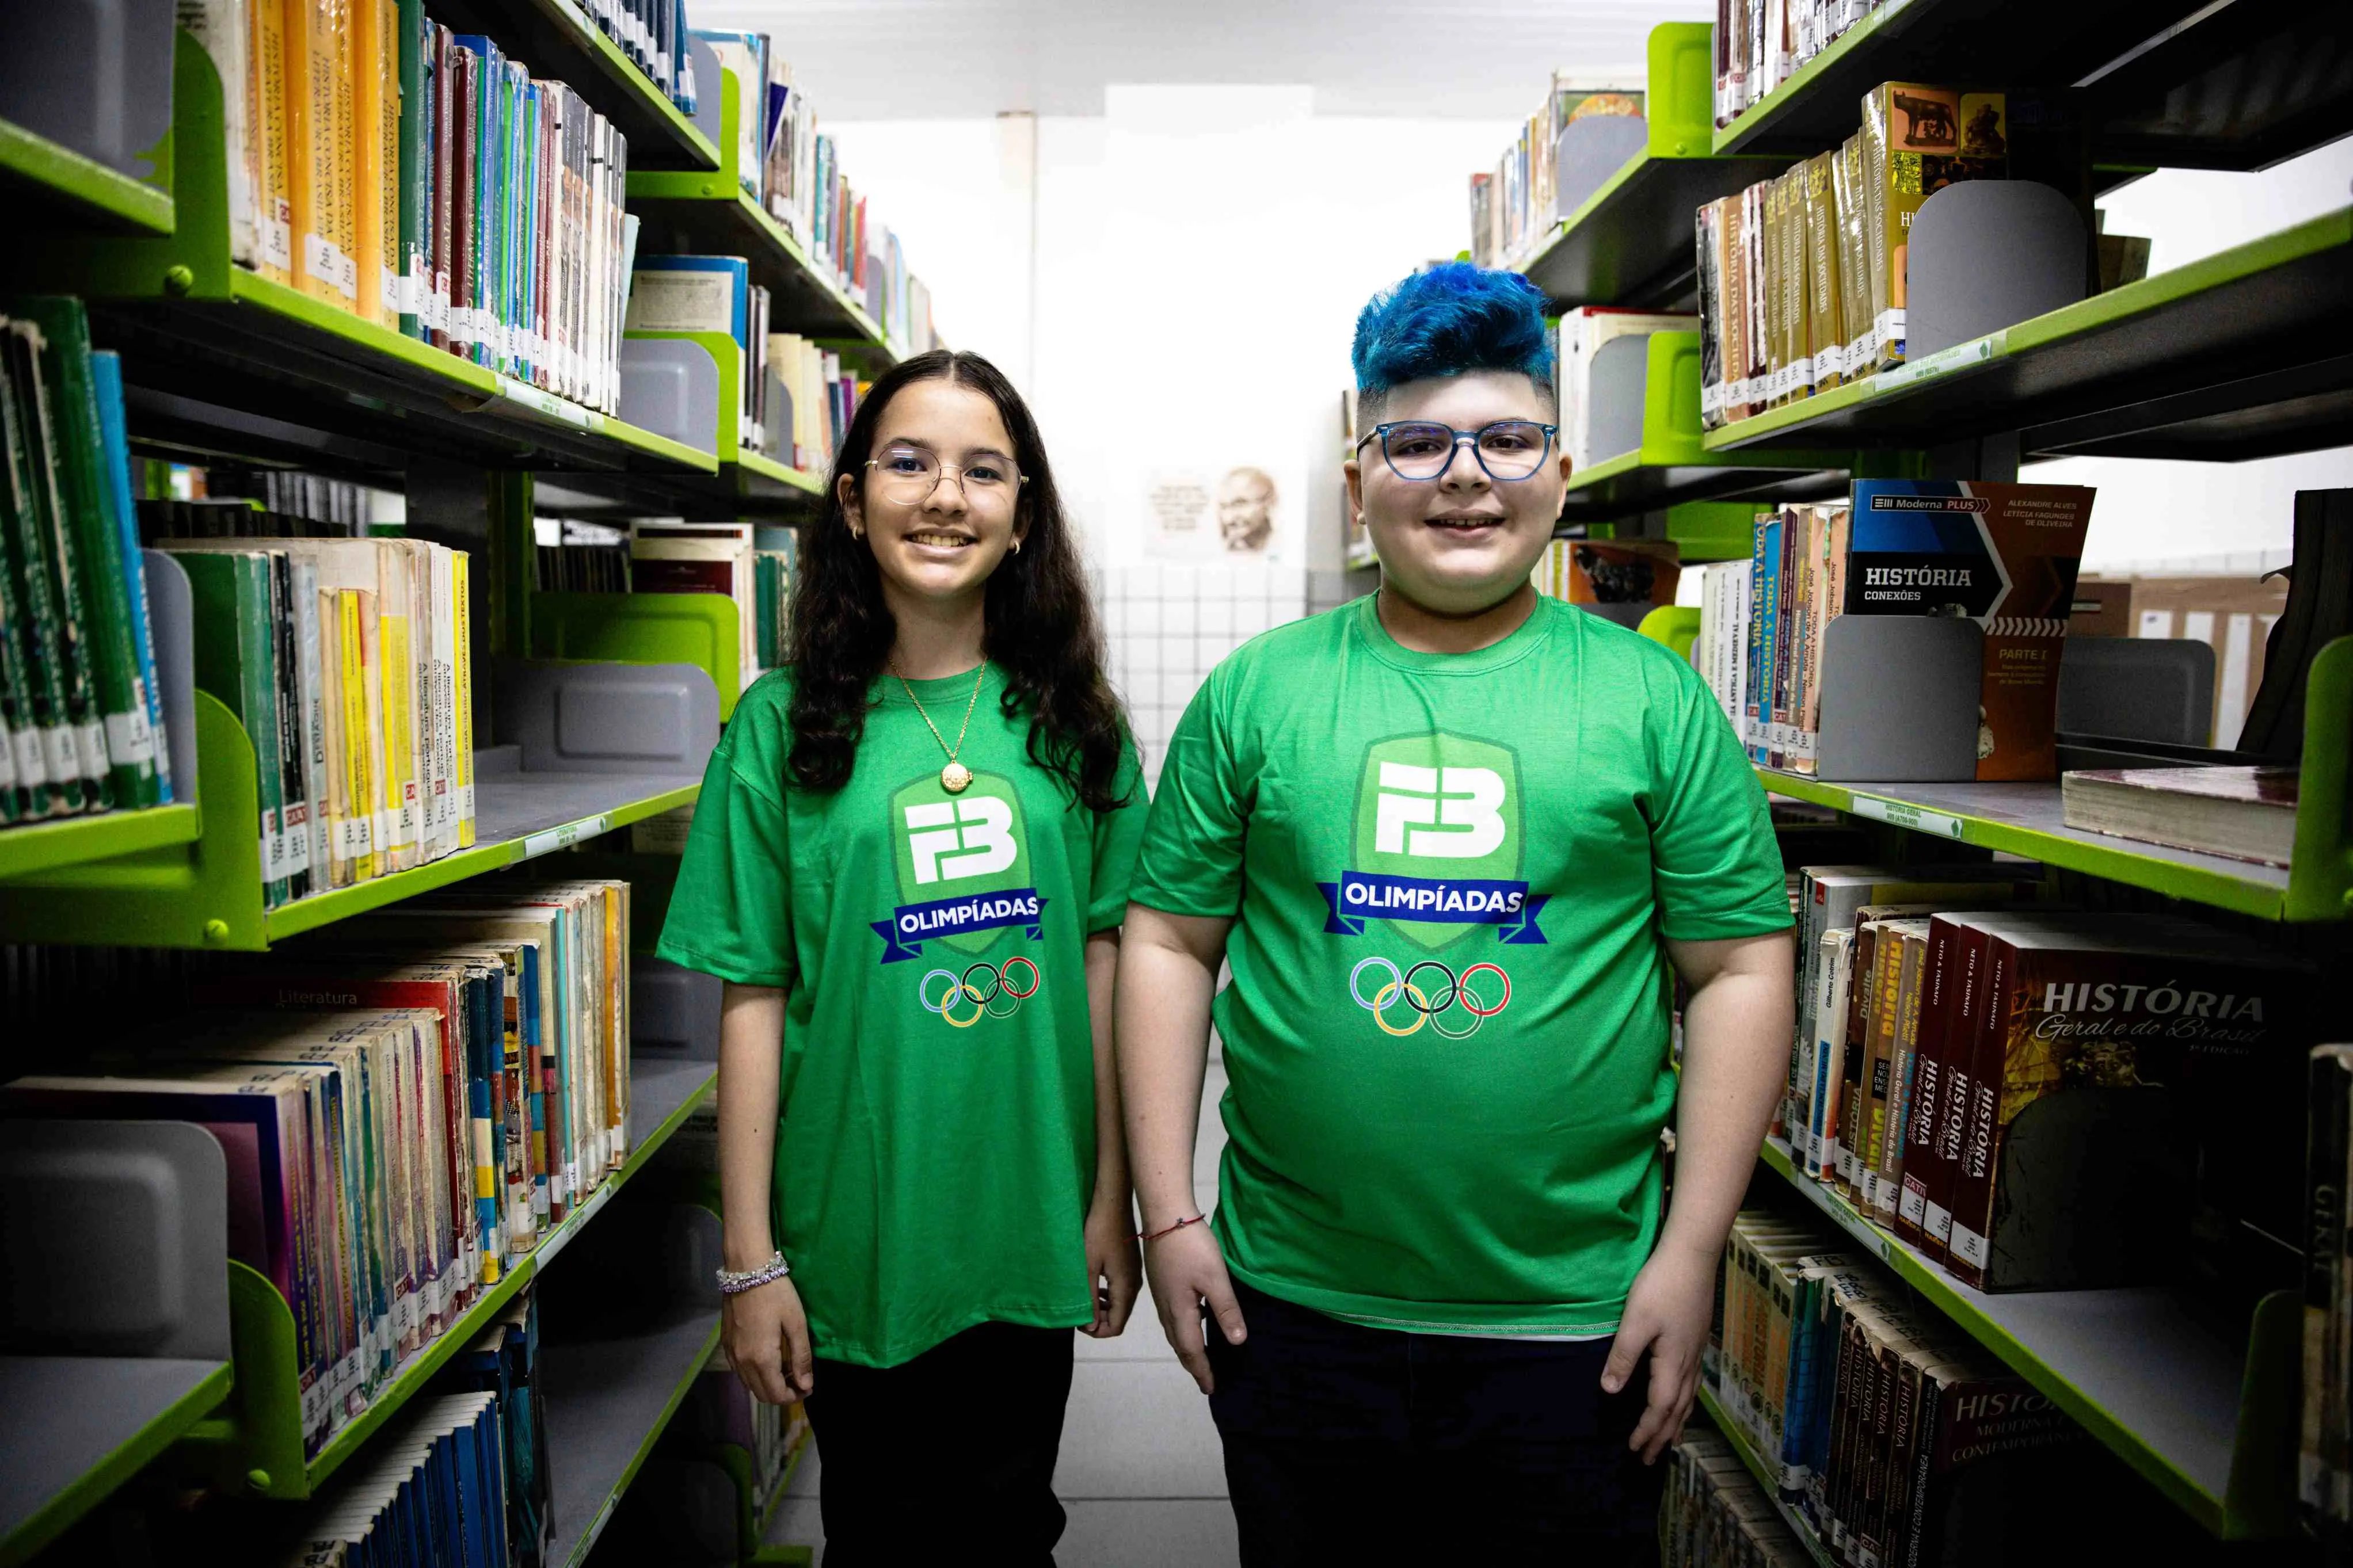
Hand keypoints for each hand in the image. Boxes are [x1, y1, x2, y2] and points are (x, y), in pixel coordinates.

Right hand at [722, 1274, 814, 1405]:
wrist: (747, 1270)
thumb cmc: (776, 1294)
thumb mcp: (796, 1323)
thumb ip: (801, 1357)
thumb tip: (806, 1385)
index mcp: (761, 1359)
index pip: (776, 1395)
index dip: (794, 1397)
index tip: (808, 1388)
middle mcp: (742, 1362)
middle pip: (762, 1394)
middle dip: (782, 1394)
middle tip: (799, 1380)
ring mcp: (731, 1354)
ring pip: (749, 1384)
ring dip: (768, 1385)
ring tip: (786, 1370)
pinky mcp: (725, 1344)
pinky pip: (740, 1371)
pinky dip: (755, 1375)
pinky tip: (768, 1360)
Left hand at [1082, 1193, 1142, 1337]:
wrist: (1114, 1203)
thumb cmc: (1098, 1232)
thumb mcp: (1088, 1268)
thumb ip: (1089, 1300)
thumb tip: (1090, 1327)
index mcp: (1125, 1288)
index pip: (1116, 1326)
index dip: (1097, 1331)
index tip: (1079, 1322)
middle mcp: (1134, 1286)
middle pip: (1119, 1317)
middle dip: (1099, 1320)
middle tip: (1079, 1310)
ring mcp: (1135, 1275)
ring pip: (1120, 1304)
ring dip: (1102, 1307)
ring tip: (1085, 1299)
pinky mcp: (1131, 1266)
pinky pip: (1121, 1291)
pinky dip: (1108, 1295)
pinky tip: (1095, 1285)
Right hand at [1142, 1221, 1245, 1394]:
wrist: (1164, 1216)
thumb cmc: (1191, 1247)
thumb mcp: (1215, 1279)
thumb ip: (1226, 1310)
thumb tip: (1238, 1342)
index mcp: (1180, 1312)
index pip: (1192, 1351)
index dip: (1202, 1371)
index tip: (1212, 1388)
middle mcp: (1166, 1309)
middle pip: (1179, 1345)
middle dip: (1193, 1364)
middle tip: (1206, 1380)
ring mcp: (1161, 1296)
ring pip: (1173, 1332)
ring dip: (1186, 1348)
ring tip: (1199, 1357)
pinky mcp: (1161, 1283)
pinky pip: (1172, 1318)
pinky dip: (1182, 1330)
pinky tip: (1193, 1321)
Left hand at [1601, 1242, 1716, 1463]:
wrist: (1691, 1257)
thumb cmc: (1660, 1286)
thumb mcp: (1635, 1322)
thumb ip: (1623, 1357)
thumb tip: (1609, 1391)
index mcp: (1672, 1363)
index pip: (1659, 1408)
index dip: (1647, 1431)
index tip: (1634, 1450)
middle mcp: (1689, 1363)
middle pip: (1677, 1410)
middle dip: (1663, 1436)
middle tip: (1651, 1460)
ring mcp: (1696, 1352)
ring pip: (1688, 1398)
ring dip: (1677, 1422)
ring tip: (1671, 1441)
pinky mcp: (1697, 1340)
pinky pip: (1692, 1384)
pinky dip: (1685, 1401)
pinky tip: (1682, 1398)